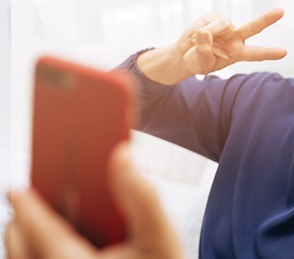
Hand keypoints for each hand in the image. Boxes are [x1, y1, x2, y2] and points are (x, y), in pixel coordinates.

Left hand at [4, 143, 183, 258]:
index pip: (38, 231)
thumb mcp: (163, 240)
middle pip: (19, 249)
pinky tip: (55, 254)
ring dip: (25, 247)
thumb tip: (122, 155)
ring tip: (40, 230)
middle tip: (31, 205)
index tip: (19, 190)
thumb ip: (143, 196)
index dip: (27, 206)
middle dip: (22, 224)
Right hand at [137, 8, 287, 84]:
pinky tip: (192, 37)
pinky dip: (197, 30)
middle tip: (281, 11)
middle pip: (253, 27)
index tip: (284, 52)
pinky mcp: (213, 17)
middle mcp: (235, 37)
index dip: (269, 53)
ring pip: (221, 24)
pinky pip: (207, 22)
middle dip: (267, 19)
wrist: (185, 54)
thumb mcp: (201, 62)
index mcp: (237, 53)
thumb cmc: (197, 61)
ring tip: (194, 42)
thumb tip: (203, 32)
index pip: (256, 53)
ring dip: (208, 32)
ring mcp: (225, 26)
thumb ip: (204, 50)